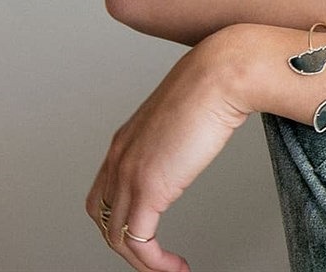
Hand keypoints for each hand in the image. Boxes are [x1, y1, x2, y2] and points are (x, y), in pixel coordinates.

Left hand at [85, 27, 254, 270]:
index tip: (148, 231)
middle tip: (154, 257)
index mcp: (126, 141)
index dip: (121, 217)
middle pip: (103, 218)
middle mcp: (119, 159)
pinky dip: (153, 262)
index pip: (104, 192)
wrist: (222, 73)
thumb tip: (207, 130)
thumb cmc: (217, 82)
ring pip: (117, 236)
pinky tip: (175, 267)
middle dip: (125, 242)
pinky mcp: (148, 189)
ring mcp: (129, 174)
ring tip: (169, 269)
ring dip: (142, 260)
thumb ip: (185, 128)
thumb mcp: (190, 110)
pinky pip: (139, 240)